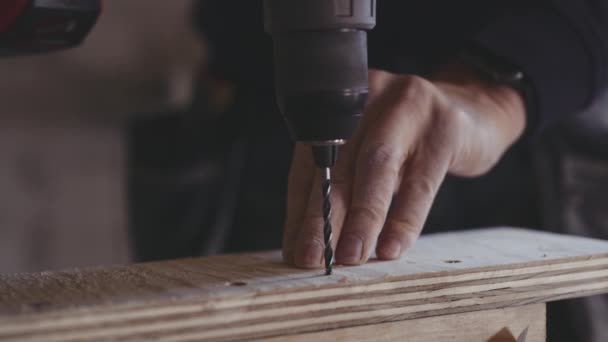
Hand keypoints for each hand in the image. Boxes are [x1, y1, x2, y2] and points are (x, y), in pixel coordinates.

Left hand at [283, 64, 525, 267]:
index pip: (310, 167)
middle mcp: (367, 102)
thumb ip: (342, 189)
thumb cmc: (410, 143)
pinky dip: (404, 219)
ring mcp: (407, 108)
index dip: (300, 212)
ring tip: (350, 256)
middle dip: (322, 217)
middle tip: (312, 258)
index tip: (295, 251)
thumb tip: (309, 244)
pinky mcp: (444, 127)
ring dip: (360, 218)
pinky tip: (392, 247)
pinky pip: (421, 181)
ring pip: (376, 169)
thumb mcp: (370, 156)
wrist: (472, 112)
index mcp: (339, 111)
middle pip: (337, 166)